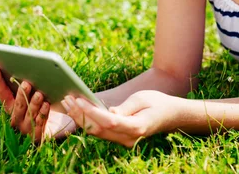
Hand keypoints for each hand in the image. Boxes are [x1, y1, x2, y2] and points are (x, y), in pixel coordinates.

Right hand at [0, 65, 76, 142]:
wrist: (58, 125)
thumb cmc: (42, 104)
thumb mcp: (34, 92)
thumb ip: (27, 84)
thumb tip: (26, 67)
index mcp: (11, 106)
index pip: (2, 92)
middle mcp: (16, 118)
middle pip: (17, 105)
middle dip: (21, 94)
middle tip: (27, 84)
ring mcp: (26, 128)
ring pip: (29, 115)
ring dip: (34, 104)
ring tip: (40, 94)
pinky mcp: (38, 135)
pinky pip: (40, 123)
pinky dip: (43, 113)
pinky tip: (47, 105)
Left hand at [62, 90, 181, 147]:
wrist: (171, 115)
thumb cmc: (157, 102)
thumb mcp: (142, 98)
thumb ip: (125, 107)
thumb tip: (108, 112)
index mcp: (137, 127)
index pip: (109, 121)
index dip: (91, 111)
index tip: (78, 99)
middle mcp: (129, 138)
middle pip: (99, 129)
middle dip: (80, 114)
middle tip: (67, 99)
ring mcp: (124, 141)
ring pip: (97, 132)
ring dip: (80, 118)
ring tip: (67, 103)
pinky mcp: (120, 138)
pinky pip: (100, 132)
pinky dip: (87, 121)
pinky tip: (77, 110)